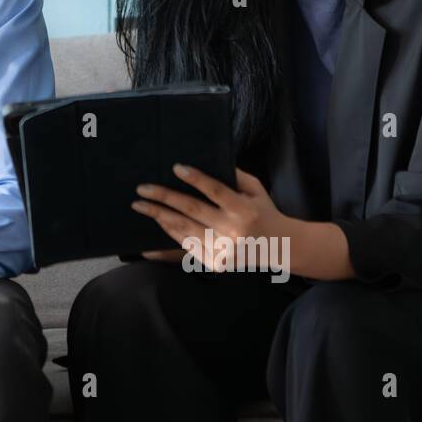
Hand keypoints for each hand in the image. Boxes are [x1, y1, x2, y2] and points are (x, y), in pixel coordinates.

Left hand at [130, 165, 292, 271]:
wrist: (280, 247)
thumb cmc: (263, 211)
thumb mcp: (255, 189)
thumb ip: (233, 175)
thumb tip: (206, 159)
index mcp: (244, 209)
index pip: (216, 191)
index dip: (195, 179)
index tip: (175, 167)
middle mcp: (233, 230)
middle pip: (192, 210)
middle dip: (164, 198)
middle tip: (142, 189)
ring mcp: (223, 249)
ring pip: (184, 230)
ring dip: (160, 216)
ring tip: (141, 206)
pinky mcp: (216, 263)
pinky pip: (186, 247)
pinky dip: (168, 235)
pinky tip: (155, 225)